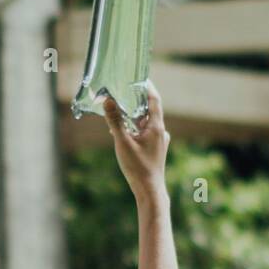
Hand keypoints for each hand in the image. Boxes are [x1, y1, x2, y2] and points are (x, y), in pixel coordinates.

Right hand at [103, 83, 169, 204]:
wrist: (149, 190)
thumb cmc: (137, 167)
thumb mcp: (122, 142)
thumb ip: (115, 120)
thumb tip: (107, 100)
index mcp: (156, 127)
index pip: (154, 100)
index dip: (147, 88)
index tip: (140, 78)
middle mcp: (161, 132)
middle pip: (150, 111)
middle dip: (137, 103)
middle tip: (125, 94)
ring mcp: (160, 142)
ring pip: (147, 123)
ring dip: (135, 117)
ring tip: (121, 114)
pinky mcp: (156, 150)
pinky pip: (146, 134)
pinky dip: (136, 129)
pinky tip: (125, 134)